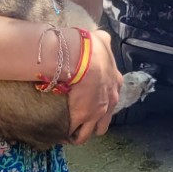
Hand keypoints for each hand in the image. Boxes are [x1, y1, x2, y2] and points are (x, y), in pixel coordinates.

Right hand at [66, 28, 123, 143]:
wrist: (86, 59)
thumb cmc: (94, 48)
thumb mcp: (104, 42)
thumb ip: (103, 42)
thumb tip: (101, 37)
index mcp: (115, 85)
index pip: (110, 102)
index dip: (101, 105)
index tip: (91, 105)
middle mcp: (109, 103)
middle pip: (102, 125)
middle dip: (92, 125)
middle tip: (80, 122)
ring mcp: (96, 114)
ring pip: (86, 134)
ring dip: (78, 134)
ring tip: (66, 133)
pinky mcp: (81, 118)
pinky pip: (72, 133)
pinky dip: (65, 133)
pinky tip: (58, 133)